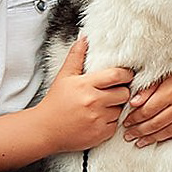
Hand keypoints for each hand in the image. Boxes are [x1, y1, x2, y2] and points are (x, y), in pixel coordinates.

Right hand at [39, 38, 132, 153]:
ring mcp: (98, 119)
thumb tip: (84, 37)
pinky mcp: (100, 134)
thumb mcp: (64, 76)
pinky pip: (116, 124)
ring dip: (115, 107)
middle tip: (113, 91)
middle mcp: (93, 102)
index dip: (126, 74)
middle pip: (124, 93)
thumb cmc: (56, 102)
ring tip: (103, 106)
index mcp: (86, 85)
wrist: (45, 129)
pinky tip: (99, 118)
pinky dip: (110, 122)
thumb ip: (76, 56)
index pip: (117, 75)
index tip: (125, 75)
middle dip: (121, 91)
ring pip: (121, 109)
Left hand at [124, 46, 171, 147]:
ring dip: (153, 138)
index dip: (134, 119)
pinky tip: (162, 138)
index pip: (147, 111)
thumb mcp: (166, 74)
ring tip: (141, 142)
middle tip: (128, 137)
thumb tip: (132, 104)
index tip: (126, 123)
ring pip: (170, 132)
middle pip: (156, 124)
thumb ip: (149, 89)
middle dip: (139, 132)